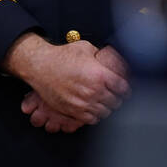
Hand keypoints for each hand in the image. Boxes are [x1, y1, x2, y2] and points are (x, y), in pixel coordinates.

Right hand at [3, 35, 129, 124]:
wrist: (41, 66)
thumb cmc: (61, 56)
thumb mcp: (85, 48)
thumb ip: (101, 57)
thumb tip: (111, 61)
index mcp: (100, 74)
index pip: (123, 88)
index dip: (126, 89)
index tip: (125, 89)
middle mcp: (94, 90)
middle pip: (116, 102)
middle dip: (117, 98)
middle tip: (115, 95)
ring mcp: (84, 103)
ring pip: (105, 112)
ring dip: (106, 107)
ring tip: (104, 102)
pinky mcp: (74, 111)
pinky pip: (92, 119)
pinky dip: (95, 115)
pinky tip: (93, 108)